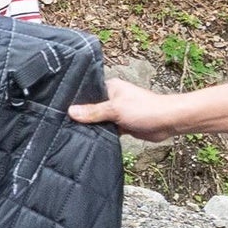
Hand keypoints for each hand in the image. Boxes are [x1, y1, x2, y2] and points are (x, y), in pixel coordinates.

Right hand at [67, 80, 188, 136]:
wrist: (167, 122)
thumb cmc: (145, 109)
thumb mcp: (115, 109)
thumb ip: (93, 112)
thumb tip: (71, 112)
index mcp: (110, 87)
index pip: (87, 92)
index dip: (75, 101)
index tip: (59, 109)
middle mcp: (112, 98)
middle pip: (92, 108)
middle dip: (82, 116)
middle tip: (63, 125)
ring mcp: (117, 112)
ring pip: (99, 120)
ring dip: (92, 127)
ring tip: (71, 133)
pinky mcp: (122, 125)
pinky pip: (107, 129)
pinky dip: (101, 134)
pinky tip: (88, 140)